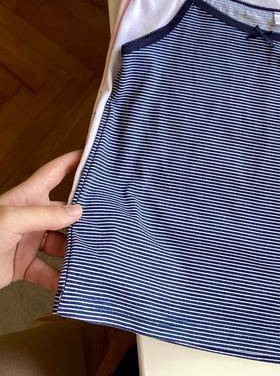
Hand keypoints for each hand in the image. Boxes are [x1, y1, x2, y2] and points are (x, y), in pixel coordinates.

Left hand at [0, 150, 82, 290]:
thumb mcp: (13, 219)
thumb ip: (46, 215)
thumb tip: (78, 211)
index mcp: (28, 196)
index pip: (55, 172)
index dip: (73, 161)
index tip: (96, 156)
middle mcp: (32, 216)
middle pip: (64, 211)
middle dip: (84, 214)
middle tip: (108, 218)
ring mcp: (28, 241)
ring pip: (59, 243)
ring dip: (74, 249)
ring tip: (94, 252)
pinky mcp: (23, 265)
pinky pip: (46, 270)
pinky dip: (58, 277)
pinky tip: (71, 281)